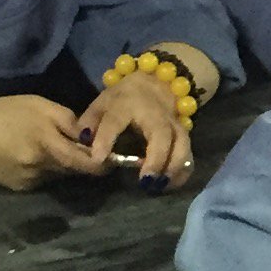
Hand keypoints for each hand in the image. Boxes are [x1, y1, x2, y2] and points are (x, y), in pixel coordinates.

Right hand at [0, 93, 100, 189]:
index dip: (104, 164)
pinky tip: (32, 154)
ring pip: (60, 174)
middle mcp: (41, 168)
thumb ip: (67, 120)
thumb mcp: (37, 105)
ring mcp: (30, 181)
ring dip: (64, 164)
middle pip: (74, 170)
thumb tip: (90, 134)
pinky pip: (44, 178)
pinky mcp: (20, 188)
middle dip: (84, 161)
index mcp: (47, 144)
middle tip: (90, 149)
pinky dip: (47, 168)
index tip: (115, 157)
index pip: (86, 163)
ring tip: (51, 146)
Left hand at [71, 60, 204, 185]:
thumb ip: (90, 121)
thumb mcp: (102, 102)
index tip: (98, 159)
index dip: (105, 138)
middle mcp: (155, 114)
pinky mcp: (184, 135)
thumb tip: (82, 142)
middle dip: (156, 158)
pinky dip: (183, 171)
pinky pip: (188, 154)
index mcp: (127, 103)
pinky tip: (171, 185)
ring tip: (159, 186)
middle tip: (145, 180)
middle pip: (161, 134)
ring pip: (181, 144)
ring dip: (173, 167)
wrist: (154, 83)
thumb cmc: (124, 98)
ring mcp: (173, 124)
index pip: (116, 120)